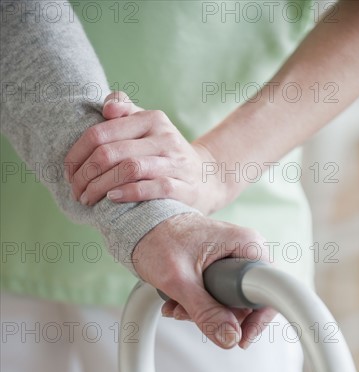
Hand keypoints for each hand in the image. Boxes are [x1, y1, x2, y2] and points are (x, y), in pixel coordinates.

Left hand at [64, 92, 224, 214]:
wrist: (209, 178)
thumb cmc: (167, 154)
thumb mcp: (150, 128)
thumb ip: (126, 112)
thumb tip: (106, 106)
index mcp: (151, 119)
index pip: (102, 132)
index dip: (78, 153)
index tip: (68, 172)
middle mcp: (164, 137)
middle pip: (111, 152)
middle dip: (86, 174)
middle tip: (75, 190)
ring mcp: (176, 162)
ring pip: (129, 169)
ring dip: (101, 186)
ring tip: (88, 198)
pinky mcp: (184, 187)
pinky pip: (153, 188)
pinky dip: (129, 193)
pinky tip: (112, 199)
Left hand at [132, 213, 274, 349]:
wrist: (141, 225)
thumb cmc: (158, 239)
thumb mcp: (180, 280)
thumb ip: (204, 311)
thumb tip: (229, 339)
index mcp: (246, 244)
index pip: (268, 291)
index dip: (257, 319)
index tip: (241, 338)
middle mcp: (245, 251)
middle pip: (248, 300)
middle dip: (219, 316)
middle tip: (189, 315)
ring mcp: (233, 260)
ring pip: (231, 301)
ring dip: (204, 312)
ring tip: (176, 308)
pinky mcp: (221, 267)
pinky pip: (219, 295)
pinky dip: (198, 304)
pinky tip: (176, 304)